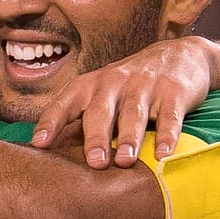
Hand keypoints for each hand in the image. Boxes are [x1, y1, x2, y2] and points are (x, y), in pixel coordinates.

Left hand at [29, 36, 215, 167]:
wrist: (180, 55)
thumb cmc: (130, 86)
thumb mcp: (101, 94)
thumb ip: (78, 118)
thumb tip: (45, 155)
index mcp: (90, 86)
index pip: (65, 104)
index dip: (51, 123)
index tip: (39, 144)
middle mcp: (114, 83)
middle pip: (100, 112)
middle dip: (95, 137)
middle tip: (95, 163)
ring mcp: (144, 86)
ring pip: (133, 114)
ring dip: (129, 138)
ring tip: (125, 161)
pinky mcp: (173, 92)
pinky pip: (169, 116)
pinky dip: (167, 136)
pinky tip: (163, 154)